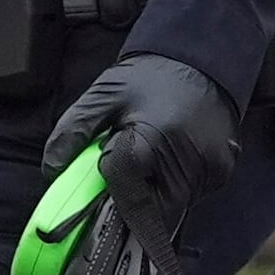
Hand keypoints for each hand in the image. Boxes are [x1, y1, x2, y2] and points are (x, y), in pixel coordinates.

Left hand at [44, 53, 235, 231]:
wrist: (201, 56)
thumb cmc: (150, 76)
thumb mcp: (103, 96)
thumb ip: (73, 132)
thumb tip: (52, 169)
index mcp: (151, 143)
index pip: (126, 200)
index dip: (110, 205)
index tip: (98, 202)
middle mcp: (186, 163)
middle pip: (153, 217)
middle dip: (133, 210)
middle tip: (121, 187)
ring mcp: (209, 170)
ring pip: (173, 211)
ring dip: (154, 198)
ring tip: (149, 161)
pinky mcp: (222, 172)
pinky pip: (193, 196)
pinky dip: (175, 186)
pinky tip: (170, 157)